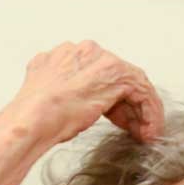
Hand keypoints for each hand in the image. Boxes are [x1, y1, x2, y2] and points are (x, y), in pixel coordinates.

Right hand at [8, 40, 164, 145]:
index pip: (102, 74)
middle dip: (129, 107)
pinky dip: (150, 112)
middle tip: (136, 129)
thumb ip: (65, 90)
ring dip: (143, 111)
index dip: (114, 102)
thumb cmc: (36, 117)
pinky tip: (148, 130)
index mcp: (66, 55)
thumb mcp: (51, 97)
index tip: (120, 120)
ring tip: (146, 133)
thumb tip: (77, 101)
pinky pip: (142, 91)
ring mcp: (100, 59)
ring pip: (133, 83)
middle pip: (119, 77)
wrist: (33, 120)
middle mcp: (85, 51)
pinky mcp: (115, 73)